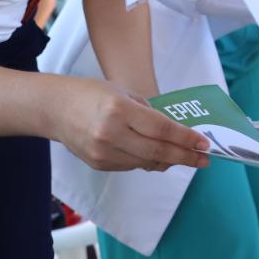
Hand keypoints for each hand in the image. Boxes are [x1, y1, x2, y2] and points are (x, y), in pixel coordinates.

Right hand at [55, 78, 209, 171]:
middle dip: (185, 156)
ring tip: (185, 156)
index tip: (204, 143)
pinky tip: (159, 156)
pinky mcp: (98, 164)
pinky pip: (132, 165)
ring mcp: (103, 152)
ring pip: (146, 162)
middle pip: (157, 151)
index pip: (161, 129)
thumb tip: (175, 133)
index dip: (185, 138)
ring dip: (169, 160)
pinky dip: (148, 161)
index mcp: (119, 110)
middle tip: (204, 159)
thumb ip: (149, 112)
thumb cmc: (92, 94)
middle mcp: (110, 134)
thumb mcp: (124, 93)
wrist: (54, 109)